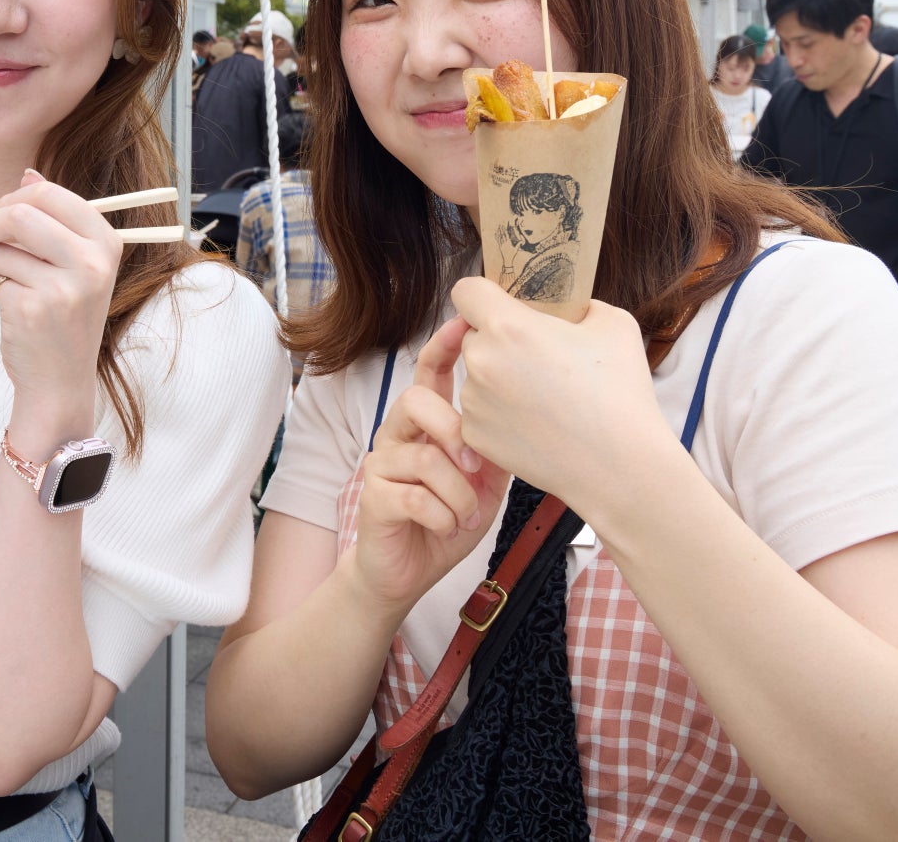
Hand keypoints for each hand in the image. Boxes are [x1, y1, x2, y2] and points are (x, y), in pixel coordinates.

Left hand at [0, 171, 119, 429]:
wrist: (60, 381)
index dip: (13, 198)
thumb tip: (27, 173)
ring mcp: (64, 286)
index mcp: (105, 242)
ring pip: (1, 245)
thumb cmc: (62, 319)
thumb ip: (53, 220)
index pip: (51, 193)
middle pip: (21, 212)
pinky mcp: (34, 308)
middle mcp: (91, 262)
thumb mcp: (73, 265)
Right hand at [348, 318, 508, 613]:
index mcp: (425, 425)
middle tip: (476, 466)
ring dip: (458, 492)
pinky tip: (447, 527)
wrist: (405, 573)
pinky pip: (416, 496)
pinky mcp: (374, 497)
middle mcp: (398, 435)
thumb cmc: (445, 521)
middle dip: (454, 430)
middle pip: (415, 400)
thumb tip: (523, 416)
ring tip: (465, 514)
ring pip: (424, 456)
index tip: (461, 324)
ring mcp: (382, 465)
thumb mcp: (484, 484)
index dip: (441, 346)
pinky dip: (443, 516)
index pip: (426, 372)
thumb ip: (494, 450)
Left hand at [449, 278, 675, 516]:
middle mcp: (481, 360)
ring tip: (543, 396)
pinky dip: (499, 413)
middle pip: (472, 335)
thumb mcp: (613, 324)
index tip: (503, 305)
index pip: (467, 290)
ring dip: (497, 378)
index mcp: (508, 326)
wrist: (619, 466)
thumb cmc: (620, 392)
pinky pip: (478, 410)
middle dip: (497, 340)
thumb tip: (565, 306)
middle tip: (536, 357)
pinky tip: (535, 422)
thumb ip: (576, 305)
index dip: (484, 294)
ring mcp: (474, 401)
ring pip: (476, 374)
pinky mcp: (474, 434)